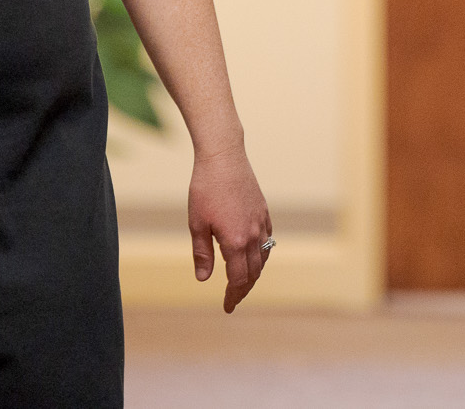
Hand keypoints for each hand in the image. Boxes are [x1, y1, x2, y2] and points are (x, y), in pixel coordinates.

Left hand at [188, 144, 272, 312]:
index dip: (233, 296)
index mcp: (235, 241)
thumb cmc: (205, 189)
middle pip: (254, 273)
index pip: (238, 279)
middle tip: (233, 300)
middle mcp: (253, 235)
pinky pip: (268, 240)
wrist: (223, 157)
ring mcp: (261, 222)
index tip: (227, 307)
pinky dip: (262, 255)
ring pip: (263, 258)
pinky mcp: (264, 211)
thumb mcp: (196, 223)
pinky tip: (254, 256)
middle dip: (243, 289)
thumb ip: (202, 253)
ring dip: (254, 274)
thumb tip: (203, 279)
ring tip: (242, 282)